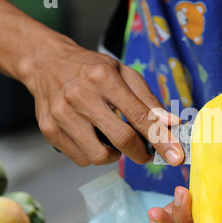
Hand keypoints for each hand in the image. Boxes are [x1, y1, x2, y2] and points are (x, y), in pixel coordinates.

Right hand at [24, 40, 183, 166]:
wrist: (45, 63)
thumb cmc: (92, 69)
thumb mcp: (123, 73)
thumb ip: (148, 99)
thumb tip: (172, 123)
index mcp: (104, 78)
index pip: (140, 117)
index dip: (161, 140)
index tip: (176, 156)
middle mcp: (81, 97)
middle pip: (122, 139)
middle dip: (141, 153)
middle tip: (146, 153)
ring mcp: (62, 115)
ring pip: (100, 156)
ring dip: (115, 155)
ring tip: (112, 138)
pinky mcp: (50, 130)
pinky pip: (82, 159)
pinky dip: (94, 155)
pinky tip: (93, 138)